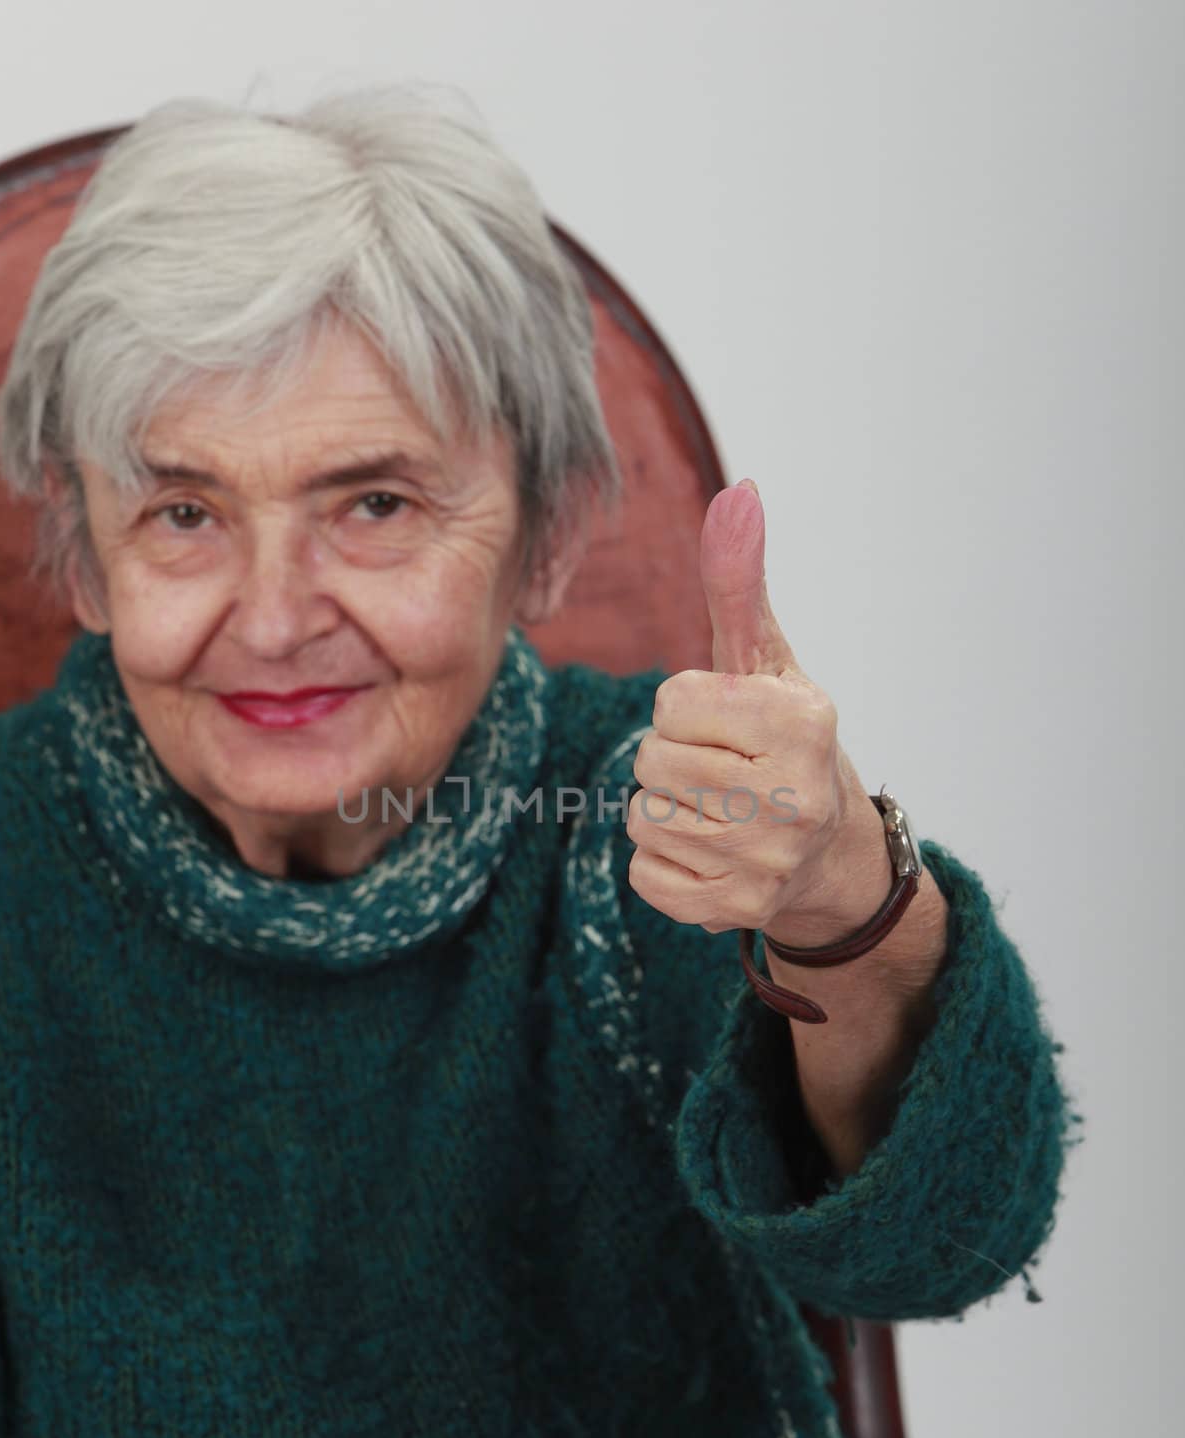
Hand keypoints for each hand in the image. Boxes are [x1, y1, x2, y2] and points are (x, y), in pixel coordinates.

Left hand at [625, 477, 887, 941]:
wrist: (831, 857)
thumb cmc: (785, 744)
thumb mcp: (768, 662)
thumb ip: (741, 584)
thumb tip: (737, 491)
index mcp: (802, 722)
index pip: (673, 701)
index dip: (688, 710)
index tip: (730, 728)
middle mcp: (793, 795)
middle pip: (651, 759)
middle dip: (673, 760)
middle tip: (723, 773)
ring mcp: (766, 861)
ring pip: (641, 815)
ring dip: (666, 810)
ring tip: (719, 811)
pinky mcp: (734, 911)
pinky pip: (643, 872)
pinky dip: (665, 862)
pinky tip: (711, 853)